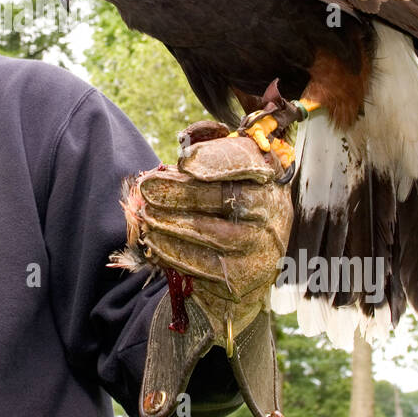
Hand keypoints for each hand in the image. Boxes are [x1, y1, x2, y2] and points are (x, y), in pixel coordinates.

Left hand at [114, 120, 292, 350]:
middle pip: (226, 198)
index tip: (183, 160)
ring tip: (146, 214)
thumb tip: (186, 139)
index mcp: (268, 175)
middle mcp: (271, 209)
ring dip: (173, 223)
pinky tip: (153, 240)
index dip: (216, 160)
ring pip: (213, 233)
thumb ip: (208, 146)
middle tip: (148, 188)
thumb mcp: (228, 169)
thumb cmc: (230, 200)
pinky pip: (204, 265)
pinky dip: (174, 252)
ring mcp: (260, 245)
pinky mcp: (243, 277)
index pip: (247, 163)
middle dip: (182, 192)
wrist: (250, 258)